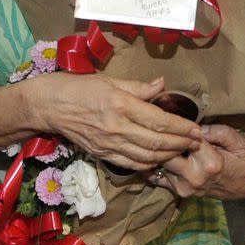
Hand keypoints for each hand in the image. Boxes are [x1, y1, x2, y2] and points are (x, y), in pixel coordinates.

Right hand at [32, 73, 201, 171]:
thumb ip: (137, 87)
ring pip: (147, 157)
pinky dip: (149, 165)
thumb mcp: (109, 79)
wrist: (48, 105)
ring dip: (169, 156)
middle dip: (181, 144)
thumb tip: (162, 85)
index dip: (181, 128)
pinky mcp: (102, 154)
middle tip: (197, 142)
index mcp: (120, 105)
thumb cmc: (77, 86)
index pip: (159, 121)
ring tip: (183, 151)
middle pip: (157, 143)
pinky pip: (131, 164)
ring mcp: (108, 144)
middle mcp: (116, 128)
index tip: (197, 129)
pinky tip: (160, 160)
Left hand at [146, 124, 244, 200]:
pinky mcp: (177, 192)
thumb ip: (218, 131)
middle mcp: (194, 177)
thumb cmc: (239, 160)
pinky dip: (153, 164)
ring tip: (155, 137)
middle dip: (162, 137)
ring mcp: (184, 187)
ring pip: (159, 164)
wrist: (240, 187)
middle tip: (158, 125)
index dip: (178, 126)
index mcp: (210, 163)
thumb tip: (195, 126)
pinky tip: (155, 153)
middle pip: (166, 153)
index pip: (185, 139)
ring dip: (157, 150)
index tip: (173, 116)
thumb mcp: (237, 141)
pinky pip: (156, 176)